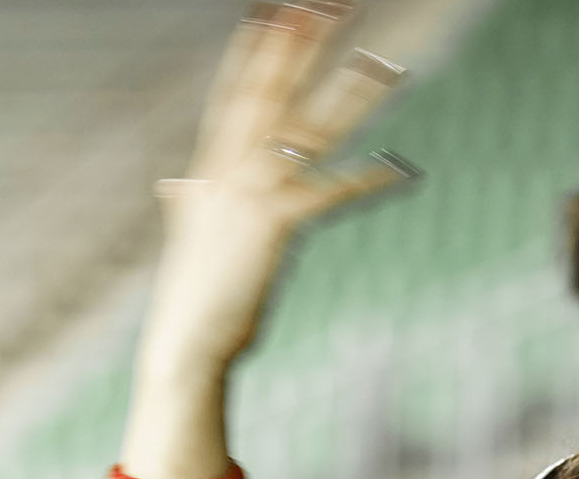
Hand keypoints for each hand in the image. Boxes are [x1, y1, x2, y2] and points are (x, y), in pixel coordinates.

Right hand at [118, 2, 414, 478]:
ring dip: (350, 94)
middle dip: (300, 47)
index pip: (234, 93)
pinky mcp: (275, 226)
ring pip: (308, 130)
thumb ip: (188, 203)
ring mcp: (250, 194)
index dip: (256, 50)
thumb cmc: (194, 298)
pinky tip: (402, 170)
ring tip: (383, 61)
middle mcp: (228, 170)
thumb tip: (175, 186)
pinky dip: (369, 182)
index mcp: (209, 169)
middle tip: (325, 3)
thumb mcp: (191, 237)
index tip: (274, 9)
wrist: (184, 344)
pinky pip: (331, 193)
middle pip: (272, 92)